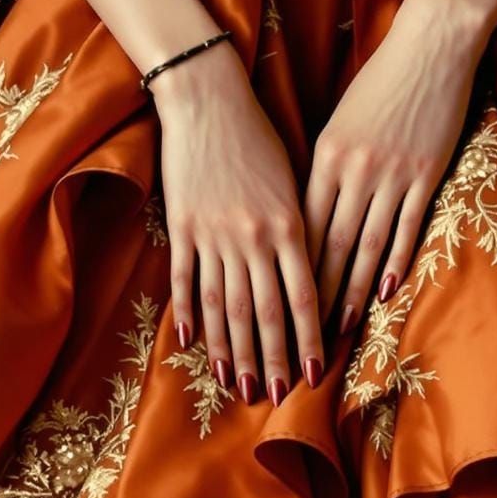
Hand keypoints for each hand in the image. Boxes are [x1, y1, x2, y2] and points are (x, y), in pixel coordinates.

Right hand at [152, 48, 323, 401]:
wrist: (209, 101)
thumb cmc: (259, 137)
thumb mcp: (293, 180)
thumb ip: (301, 229)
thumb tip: (312, 277)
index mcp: (289, 223)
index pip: (303, 296)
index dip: (308, 339)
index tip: (314, 374)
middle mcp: (254, 236)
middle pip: (264, 311)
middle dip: (271, 358)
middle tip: (275, 395)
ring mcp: (214, 234)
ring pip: (225, 305)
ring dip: (232, 350)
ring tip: (236, 384)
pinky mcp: (183, 228)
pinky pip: (186, 280)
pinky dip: (189, 314)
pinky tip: (191, 343)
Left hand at [303, 0, 486, 337]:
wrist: (432, 45)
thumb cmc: (382, 80)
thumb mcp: (342, 120)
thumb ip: (326, 165)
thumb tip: (309, 207)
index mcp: (325, 155)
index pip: (301, 224)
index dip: (288, 268)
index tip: (275, 302)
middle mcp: (353, 169)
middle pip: (329, 244)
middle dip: (314, 295)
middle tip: (302, 334)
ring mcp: (391, 173)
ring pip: (366, 244)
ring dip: (353, 290)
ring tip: (341, 327)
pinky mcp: (426, 173)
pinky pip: (406, 227)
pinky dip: (395, 262)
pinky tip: (387, 292)